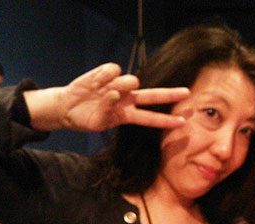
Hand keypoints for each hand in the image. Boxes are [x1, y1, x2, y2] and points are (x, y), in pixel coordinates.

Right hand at [25, 63, 189, 131]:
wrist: (67, 106)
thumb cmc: (87, 117)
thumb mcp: (99, 122)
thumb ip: (108, 109)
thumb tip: (115, 93)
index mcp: (129, 115)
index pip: (151, 118)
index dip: (166, 120)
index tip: (183, 122)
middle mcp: (129, 99)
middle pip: (153, 96)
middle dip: (170, 94)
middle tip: (187, 93)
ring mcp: (120, 85)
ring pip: (131, 80)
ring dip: (119, 85)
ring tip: (102, 91)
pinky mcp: (108, 73)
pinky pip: (113, 70)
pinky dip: (103, 76)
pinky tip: (94, 82)